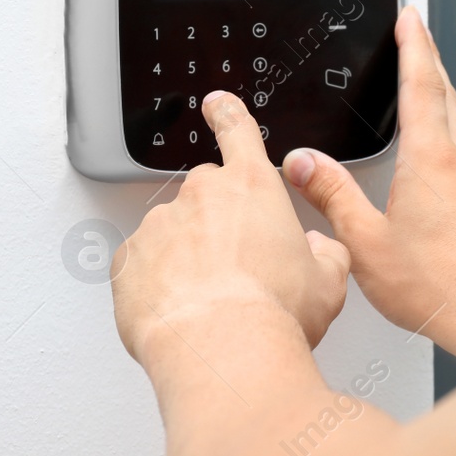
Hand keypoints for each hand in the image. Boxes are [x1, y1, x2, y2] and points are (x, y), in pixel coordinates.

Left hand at [111, 91, 352, 367]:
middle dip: (218, 225)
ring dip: (186, 259)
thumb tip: (320, 250)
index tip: (216, 105)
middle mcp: (201, 196)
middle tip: (237, 270)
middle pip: (207, 196)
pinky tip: (181, 313)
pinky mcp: (127, 260)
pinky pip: (141, 267)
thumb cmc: (273, 314)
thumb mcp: (328, 282)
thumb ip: (325, 253)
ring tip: (210, 304)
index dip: (228, 115)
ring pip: (172, 235)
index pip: (238, 132)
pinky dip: (156, 285)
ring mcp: (160, 225)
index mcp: (252, 187)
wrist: (221, 350)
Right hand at [282, 6, 455, 369]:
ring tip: (421, 80)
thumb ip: (332, 196)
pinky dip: (443, 128)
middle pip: (445, 92)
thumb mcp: (365, 241)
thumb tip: (304, 164)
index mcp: (429, 160)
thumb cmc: (439, 287)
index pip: (420, 84)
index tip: (410, 18)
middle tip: (416, 34)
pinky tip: (430, 147)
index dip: (413, 45)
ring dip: (437, 91)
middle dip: (427, 57)